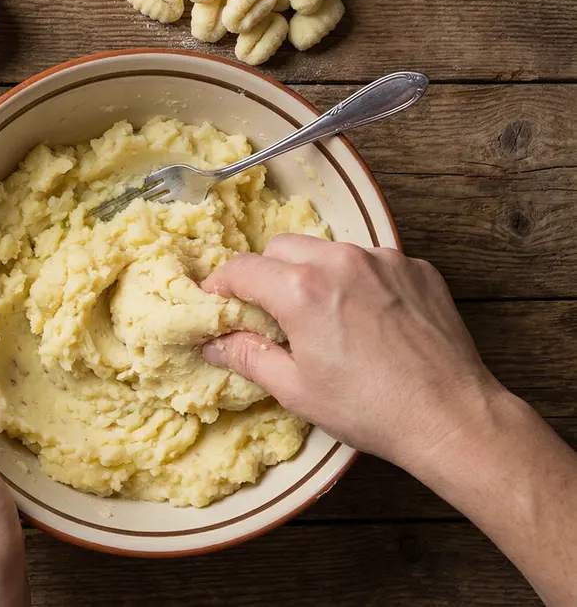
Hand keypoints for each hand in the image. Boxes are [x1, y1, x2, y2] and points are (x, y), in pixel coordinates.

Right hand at [199, 234, 503, 470]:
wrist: (451, 416)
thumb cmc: (370, 409)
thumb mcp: (296, 390)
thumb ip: (247, 357)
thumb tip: (213, 344)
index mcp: (301, 290)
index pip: (241, 268)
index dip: (221, 285)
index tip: (217, 302)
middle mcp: (341, 261)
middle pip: (282, 248)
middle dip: (267, 275)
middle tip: (271, 314)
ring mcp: (384, 260)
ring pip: (328, 251)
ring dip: (313, 274)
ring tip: (325, 317)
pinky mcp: (417, 268)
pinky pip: (371, 261)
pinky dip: (358, 281)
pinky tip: (368, 319)